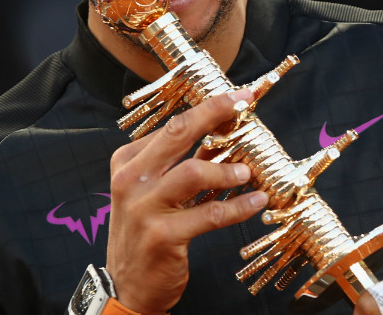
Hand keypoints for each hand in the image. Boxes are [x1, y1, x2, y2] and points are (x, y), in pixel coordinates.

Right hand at [105, 89, 268, 314]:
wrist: (126, 285)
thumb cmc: (145, 231)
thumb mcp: (156, 191)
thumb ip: (184, 163)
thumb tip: (222, 134)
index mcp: (128, 162)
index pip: (172, 125)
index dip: (208, 108)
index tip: (237, 97)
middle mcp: (131, 179)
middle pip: (178, 133)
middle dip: (215, 112)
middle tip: (244, 104)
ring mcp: (143, 208)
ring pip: (194, 173)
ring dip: (227, 170)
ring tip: (247, 174)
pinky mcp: (162, 236)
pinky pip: (210, 214)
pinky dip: (238, 206)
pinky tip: (256, 202)